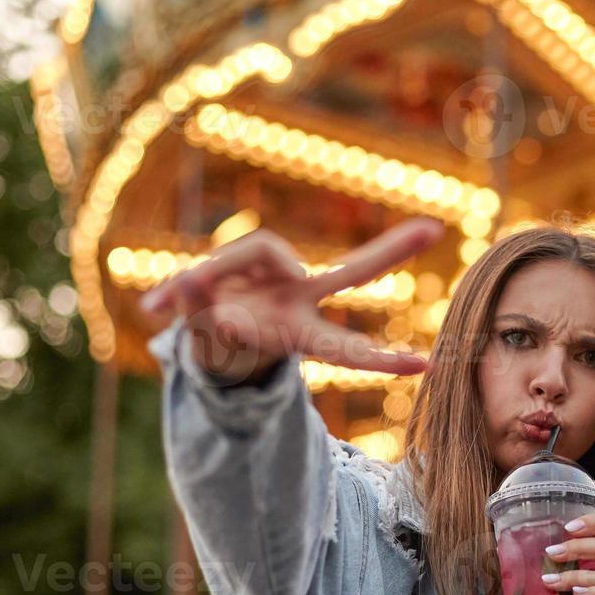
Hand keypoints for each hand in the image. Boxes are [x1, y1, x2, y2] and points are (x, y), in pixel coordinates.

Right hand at [139, 220, 443, 383]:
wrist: (203, 332)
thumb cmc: (219, 348)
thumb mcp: (209, 349)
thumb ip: (200, 319)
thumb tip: (189, 280)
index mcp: (300, 337)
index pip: (348, 349)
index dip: (383, 360)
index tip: (429, 365)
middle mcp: (302, 301)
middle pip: (354, 271)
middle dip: (393, 249)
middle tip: (434, 229)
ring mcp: (286, 276)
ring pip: (258, 249)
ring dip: (213, 275)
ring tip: (172, 310)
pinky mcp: (261, 258)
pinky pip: (232, 256)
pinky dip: (190, 288)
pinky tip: (159, 307)